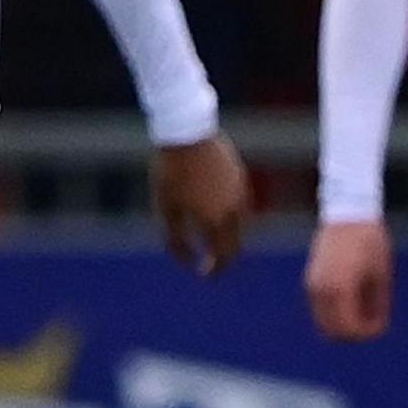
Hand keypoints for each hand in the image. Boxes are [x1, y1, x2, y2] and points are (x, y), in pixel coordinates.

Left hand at [152, 135, 250, 276]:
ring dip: (228, 239)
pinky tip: (215, 215)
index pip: (222, 258)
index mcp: (216, 221)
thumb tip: (187, 261)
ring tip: (211, 241)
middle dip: (224, 259)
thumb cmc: (171, 172)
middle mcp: (235, 211)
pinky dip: (231, 219)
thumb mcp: (165, 210)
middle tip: (209, 265)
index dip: (213, 271)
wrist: (187, 132)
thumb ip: (175, 240)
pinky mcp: (241, 178)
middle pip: (236, 246)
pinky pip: (241, 207)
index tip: (203, 275)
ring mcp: (241, 193)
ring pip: (241, 227)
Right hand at [304, 219, 392, 339]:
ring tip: (364, 310)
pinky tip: (352, 300)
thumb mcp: (381, 275)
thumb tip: (377, 329)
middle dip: (354, 334)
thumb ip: (378, 305)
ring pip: (323, 324)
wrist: (347, 213)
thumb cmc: (371, 242)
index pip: (350, 328)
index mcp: (341, 289)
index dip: (367, 333)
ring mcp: (312, 287)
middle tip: (373, 322)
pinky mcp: (310, 282)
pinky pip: (320, 310)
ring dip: (342, 326)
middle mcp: (321, 291)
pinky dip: (334, 315)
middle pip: (333, 332)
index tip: (382, 324)